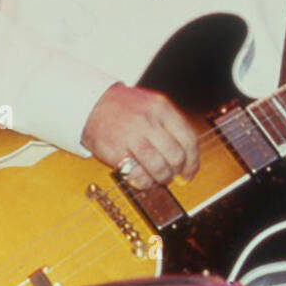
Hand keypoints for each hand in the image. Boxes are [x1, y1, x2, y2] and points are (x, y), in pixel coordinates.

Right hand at [80, 83, 199, 188]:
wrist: (93, 104)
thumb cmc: (127, 108)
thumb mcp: (153, 106)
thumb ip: (171, 128)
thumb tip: (188, 158)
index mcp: (162, 108)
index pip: (188, 139)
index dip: (193, 161)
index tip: (190, 171)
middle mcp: (148, 121)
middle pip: (176, 156)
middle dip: (177, 171)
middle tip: (172, 174)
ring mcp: (132, 137)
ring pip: (159, 168)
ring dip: (162, 178)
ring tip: (158, 177)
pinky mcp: (116, 152)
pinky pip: (138, 175)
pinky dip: (144, 182)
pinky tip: (142, 177)